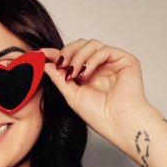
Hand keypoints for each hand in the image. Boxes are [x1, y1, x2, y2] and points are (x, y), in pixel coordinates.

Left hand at [41, 41, 157, 146]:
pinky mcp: (124, 60)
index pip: (71, 57)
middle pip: (80, 45)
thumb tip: (45, 64)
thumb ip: (59, 78)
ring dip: (78, 56)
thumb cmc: (98, 114)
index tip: (42, 54)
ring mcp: (112, 62)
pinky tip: (87, 73)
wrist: (117, 122)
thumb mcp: (71, 95)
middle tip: (61, 64)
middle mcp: (99, 67)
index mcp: (87, 75)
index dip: (56, 54)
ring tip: (75, 73)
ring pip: (91, 44)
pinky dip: (92, 59)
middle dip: (67, 52)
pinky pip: (104, 50)